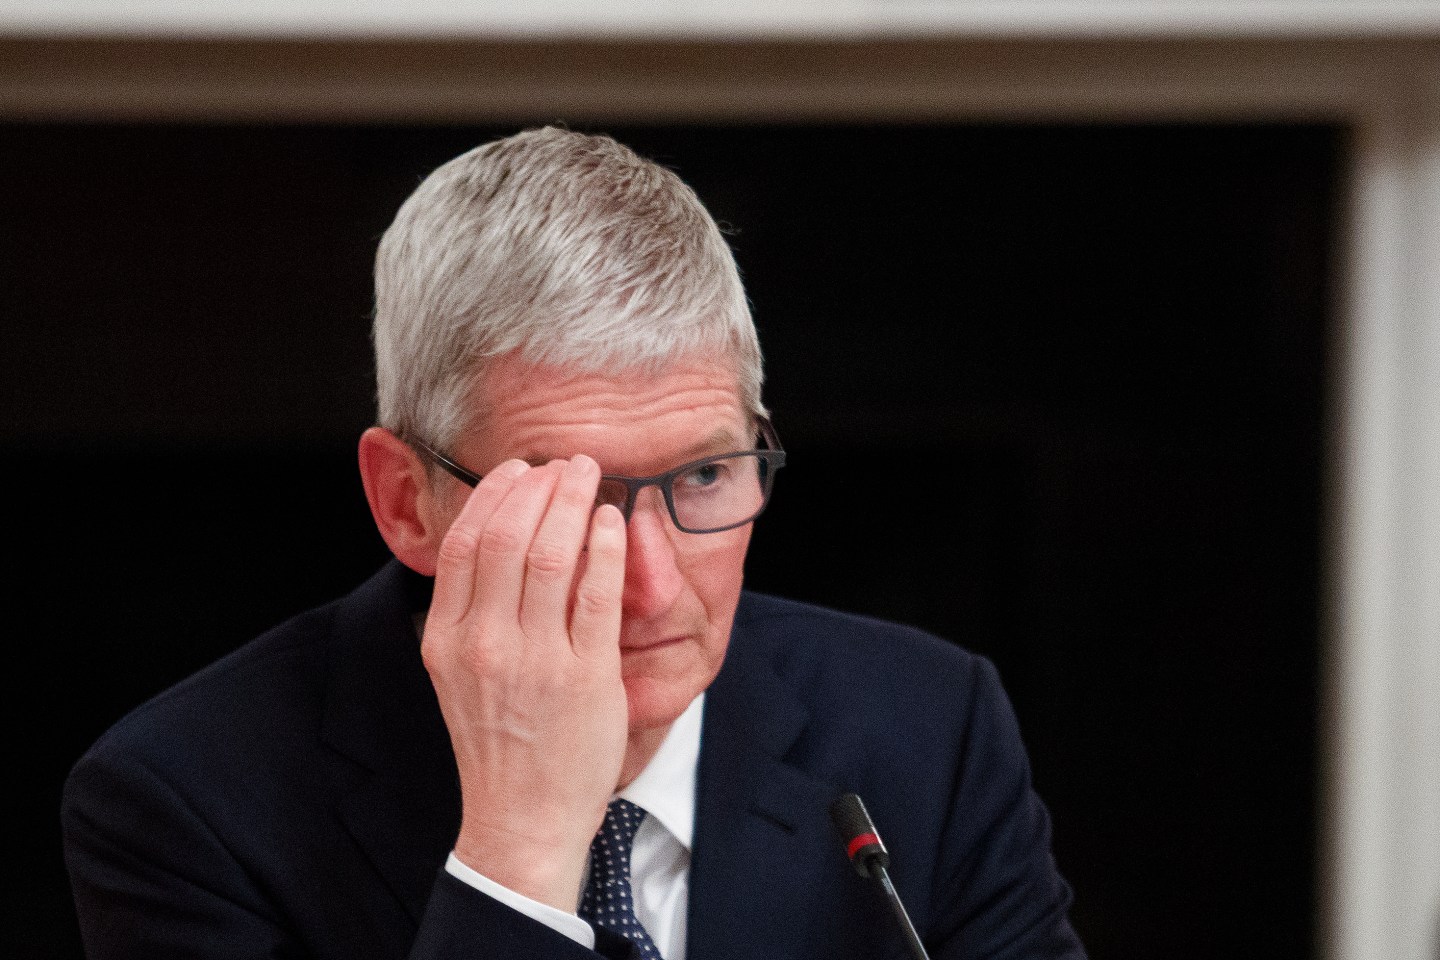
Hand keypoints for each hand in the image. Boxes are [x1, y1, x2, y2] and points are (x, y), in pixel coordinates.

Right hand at [420, 455, 627, 911]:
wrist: (521, 818)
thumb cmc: (498, 742)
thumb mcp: (458, 674)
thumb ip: (470, 613)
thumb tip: (493, 542)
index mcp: (448, 640)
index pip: (465, 543)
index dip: (494, 495)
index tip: (517, 470)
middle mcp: (486, 644)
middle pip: (508, 537)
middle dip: (539, 486)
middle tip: (565, 463)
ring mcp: (536, 660)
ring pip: (552, 554)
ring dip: (574, 502)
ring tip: (591, 476)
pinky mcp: (585, 676)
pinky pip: (596, 593)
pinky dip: (606, 546)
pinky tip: (614, 522)